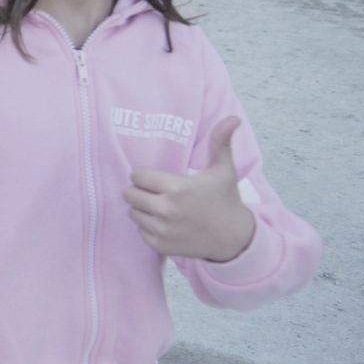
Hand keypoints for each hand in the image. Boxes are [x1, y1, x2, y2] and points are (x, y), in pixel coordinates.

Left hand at [122, 117, 255, 262]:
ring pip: (133, 212)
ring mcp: (162, 230)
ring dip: (142, 208)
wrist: (234, 239)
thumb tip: (232, 118)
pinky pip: (140, 231)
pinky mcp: (160, 246)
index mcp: (177, 188)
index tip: (157, 178)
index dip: (144, 175)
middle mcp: (166, 210)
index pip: (137, 176)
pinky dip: (148, 226)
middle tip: (156, 192)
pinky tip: (164, 223)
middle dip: (139, 190)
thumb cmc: (225, 199)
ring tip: (161, 206)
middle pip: (130, 194)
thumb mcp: (223, 170)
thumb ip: (220, 142)